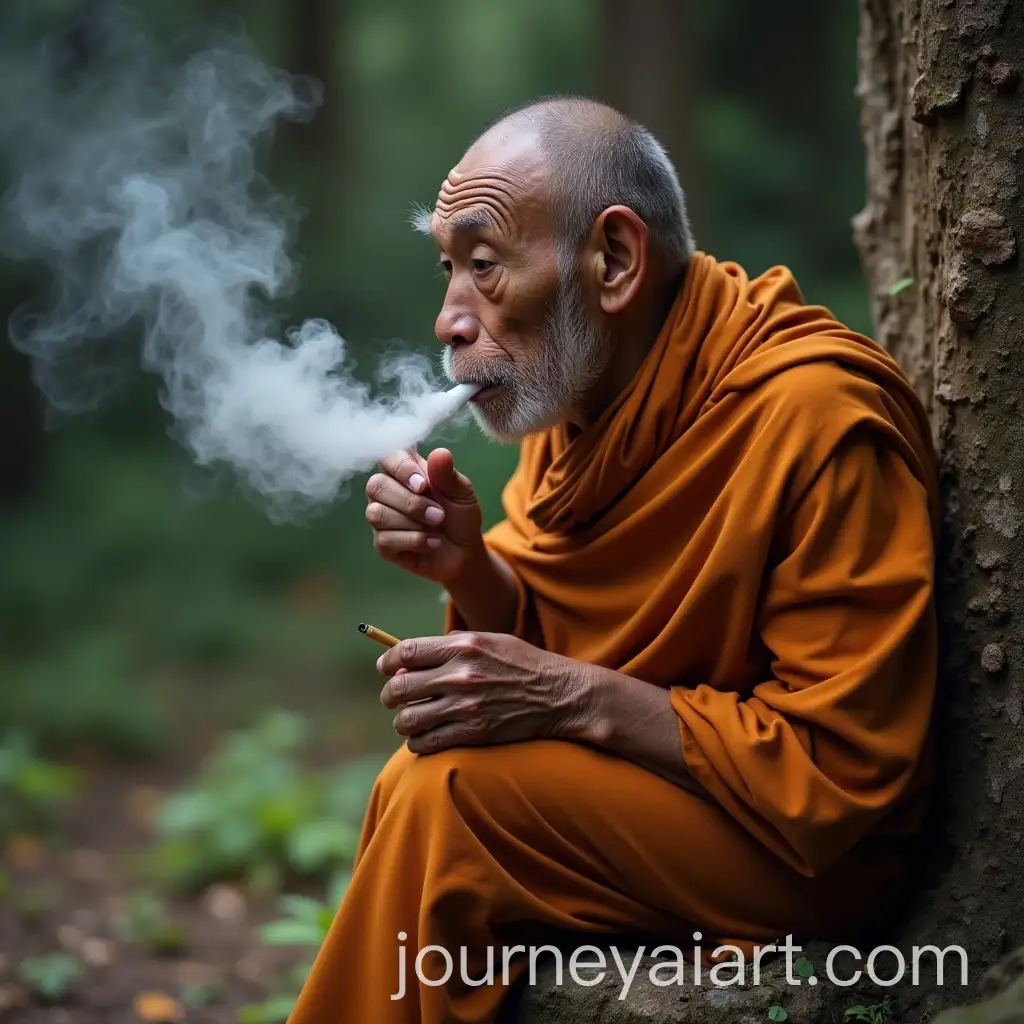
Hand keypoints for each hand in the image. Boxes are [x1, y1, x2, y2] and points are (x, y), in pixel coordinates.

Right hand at [365, 447, 482, 584]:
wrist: (465, 552)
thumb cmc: (460, 516)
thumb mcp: (462, 493)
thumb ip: (448, 475)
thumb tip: (439, 453)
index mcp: (406, 470)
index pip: (387, 456)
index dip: (401, 468)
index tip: (424, 485)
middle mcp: (387, 491)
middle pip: (376, 485)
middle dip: (411, 503)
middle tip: (439, 514)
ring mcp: (382, 517)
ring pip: (376, 513)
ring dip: (412, 522)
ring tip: (436, 528)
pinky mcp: (382, 543)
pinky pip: (384, 539)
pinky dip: (414, 541)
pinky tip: (431, 543)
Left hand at [378, 632, 588, 753]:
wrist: (561, 695)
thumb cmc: (525, 665)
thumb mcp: (492, 640)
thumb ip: (453, 644)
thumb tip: (414, 654)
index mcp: (463, 646)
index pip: (406, 651)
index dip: (388, 660)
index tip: (385, 668)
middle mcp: (460, 675)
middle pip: (399, 687)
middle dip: (390, 694)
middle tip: (393, 698)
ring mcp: (465, 706)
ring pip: (407, 719)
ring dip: (403, 721)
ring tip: (409, 720)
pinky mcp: (472, 733)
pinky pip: (426, 742)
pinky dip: (418, 742)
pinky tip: (425, 737)